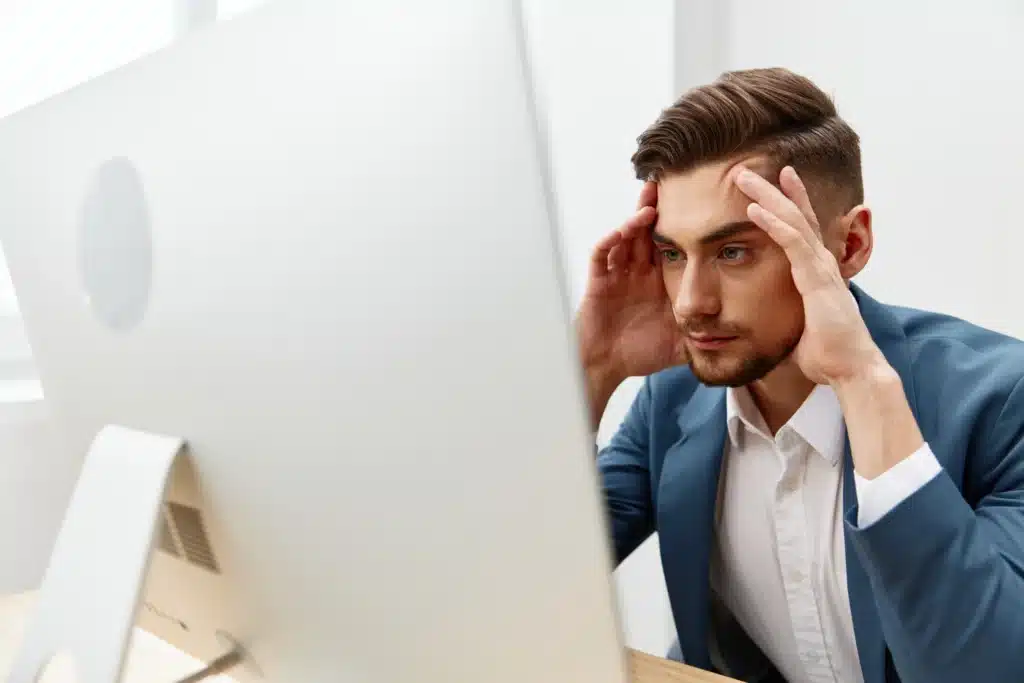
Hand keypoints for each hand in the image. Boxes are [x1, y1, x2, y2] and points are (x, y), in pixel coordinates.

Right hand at [575, 182, 687, 424]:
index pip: (673, 245)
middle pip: (648, 232)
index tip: (702, 205)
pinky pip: (602, 257)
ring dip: (635, 220)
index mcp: (659, 281)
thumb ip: (710, 333)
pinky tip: (622, 230)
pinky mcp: (598, 284)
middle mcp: (638, 273)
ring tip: (651, 204)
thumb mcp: (682, 342)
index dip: (684, 224)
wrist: (605, 368)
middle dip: (658, 208)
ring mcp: (617, 276)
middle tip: (672, 185)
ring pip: (626, 238)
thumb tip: (747, 335)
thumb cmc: (639, 354)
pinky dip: (610, 241)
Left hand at [734, 166, 884, 385]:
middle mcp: (821, 264)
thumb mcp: (798, 330)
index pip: (801, 230)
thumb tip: (764, 327)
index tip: (770, 184)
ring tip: (743, 177)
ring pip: (793, 220)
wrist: (852, 372)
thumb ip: (785, 319)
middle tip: (748, 168)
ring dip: (767, 196)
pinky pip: (793, 244)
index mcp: (817, 274)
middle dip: (773, 190)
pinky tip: (754, 209)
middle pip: (796, 216)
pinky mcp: (817, 281)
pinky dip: (773, 224)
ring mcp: (821, 269)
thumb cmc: (828, 357)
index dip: (786, 205)